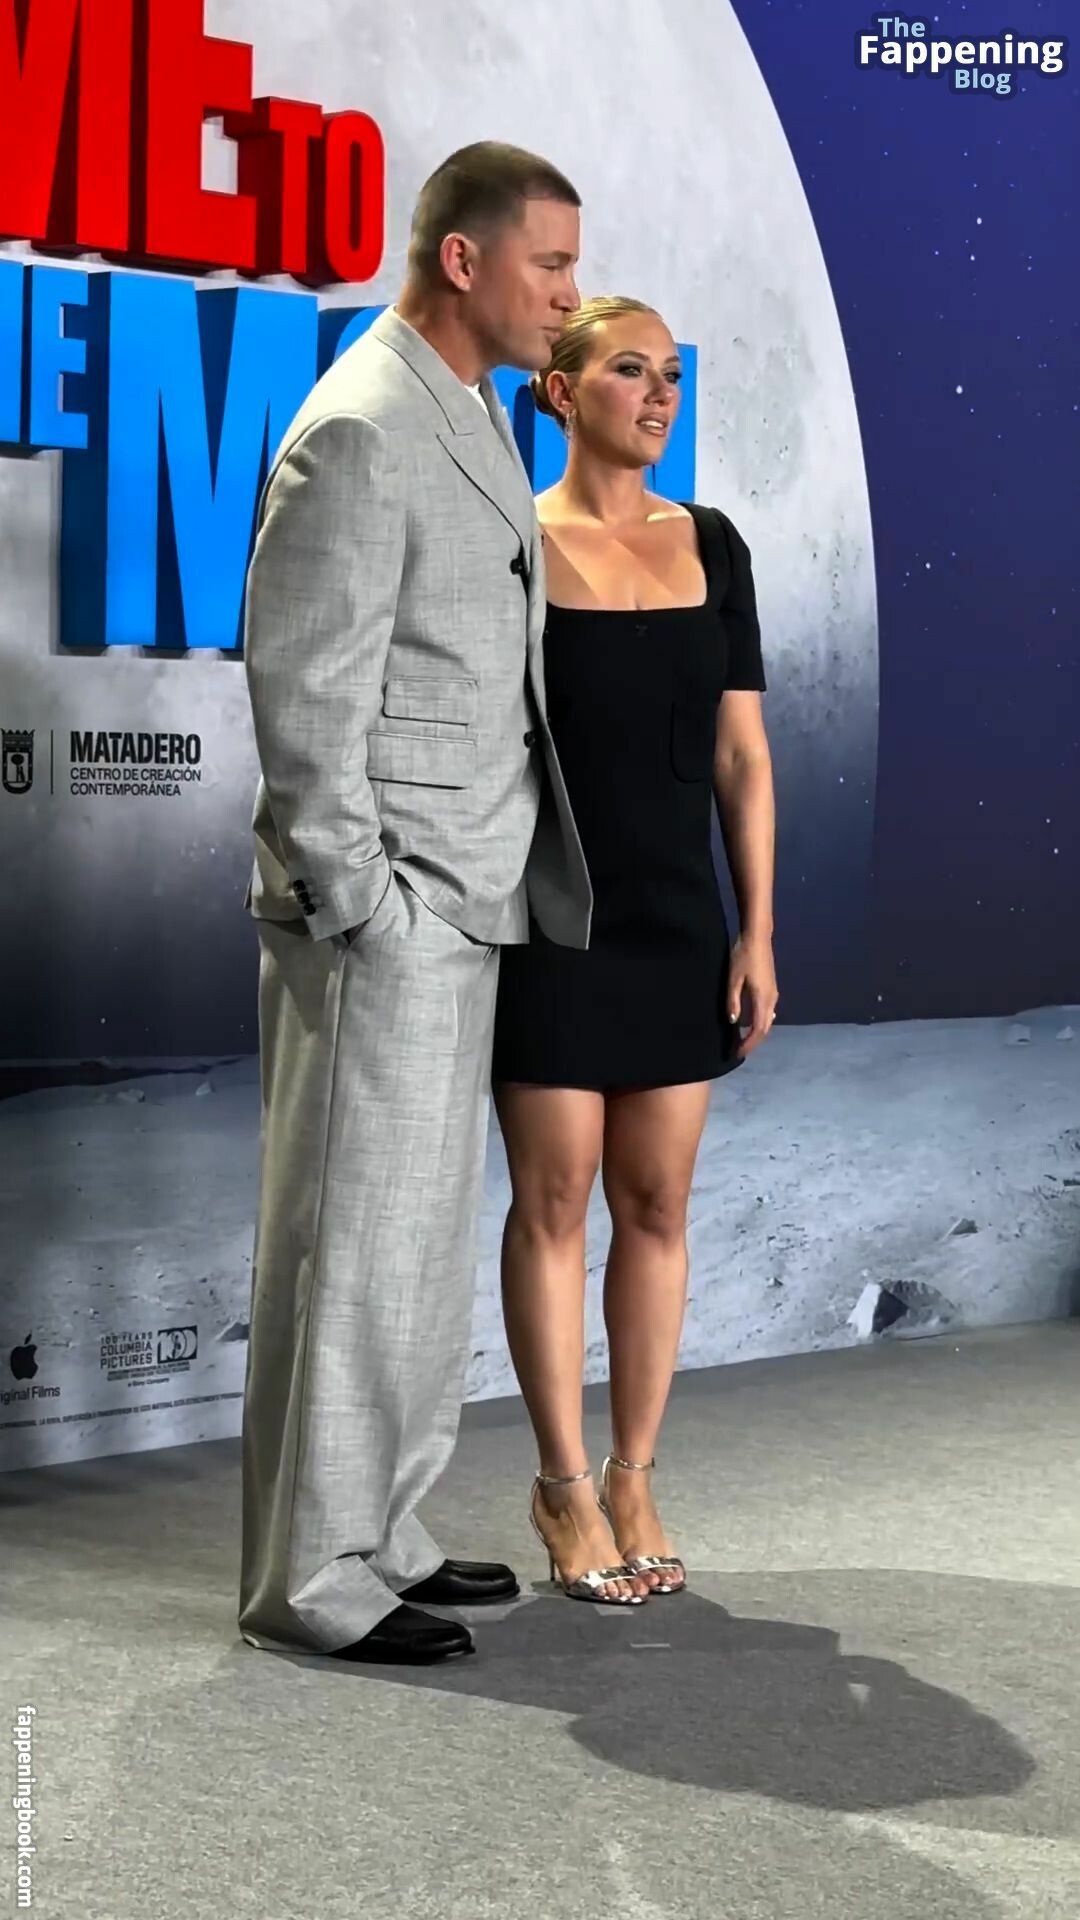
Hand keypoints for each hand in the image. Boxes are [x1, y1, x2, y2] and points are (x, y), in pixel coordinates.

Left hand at [727, 931, 778, 1057]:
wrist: (758, 937)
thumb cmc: (743, 956)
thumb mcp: (733, 979)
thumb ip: (733, 1001)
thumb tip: (734, 1022)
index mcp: (762, 999)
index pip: (758, 1030)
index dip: (749, 1044)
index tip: (737, 1052)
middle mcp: (772, 999)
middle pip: (765, 1028)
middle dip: (753, 1042)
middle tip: (739, 1050)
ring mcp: (773, 993)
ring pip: (768, 1020)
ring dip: (757, 1032)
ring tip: (744, 1040)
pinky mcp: (771, 988)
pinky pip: (768, 1012)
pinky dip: (760, 1022)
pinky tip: (752, 1023)